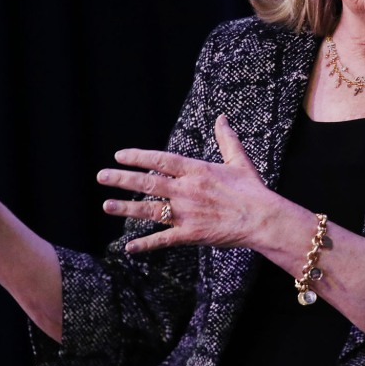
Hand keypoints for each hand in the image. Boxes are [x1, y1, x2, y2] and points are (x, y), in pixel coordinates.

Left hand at [98, 114, 282, 252]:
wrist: (263, 219)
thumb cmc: (252, 189)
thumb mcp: (239, 160)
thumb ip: (226, 139)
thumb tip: (222, 118)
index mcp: (196, 171)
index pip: (160, 160)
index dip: (138, 157)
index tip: (119, 155)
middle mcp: (187, 190)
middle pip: (147, 183)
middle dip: (122, 179)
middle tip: (102, 176)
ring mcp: (187, 213)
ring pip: (149, 210)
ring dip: (126, 208)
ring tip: (106, 205)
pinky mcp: (191, 234)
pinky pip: (163, 240)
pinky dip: (145, 244)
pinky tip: (129, 247)